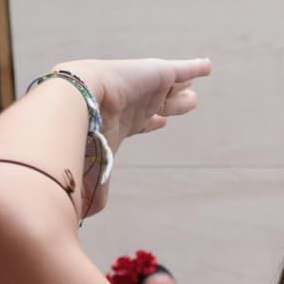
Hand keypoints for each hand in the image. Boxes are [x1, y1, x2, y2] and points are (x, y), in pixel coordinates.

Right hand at [55, 58, 211, 214]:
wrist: (75, 104)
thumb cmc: (78, 138)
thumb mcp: (91, 173)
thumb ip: (95, 193)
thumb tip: (87, 217)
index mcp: (120, 123)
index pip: (140, 123)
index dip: (151, 123)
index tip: (161, 122)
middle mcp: (133, 104)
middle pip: (159, 105)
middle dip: (171, 104)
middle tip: (188, 102)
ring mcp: (146, 88)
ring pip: (171, 90)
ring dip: (183, 90)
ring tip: (194, 92)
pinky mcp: (158, 72)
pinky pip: (183, 69)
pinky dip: (195, 67)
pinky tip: (207, 66)